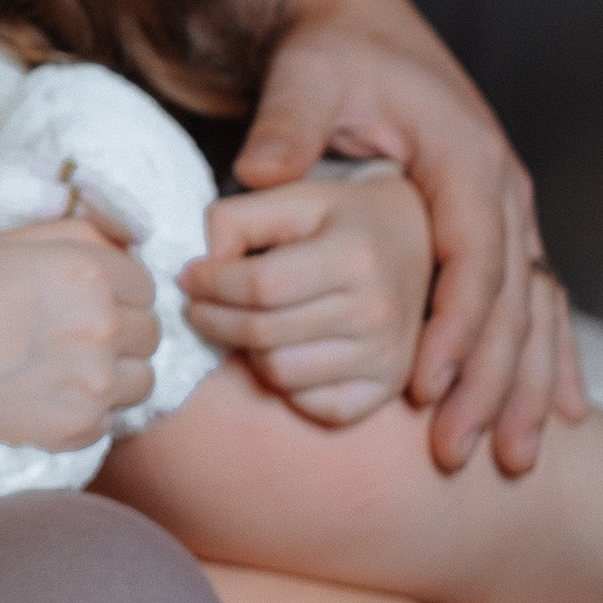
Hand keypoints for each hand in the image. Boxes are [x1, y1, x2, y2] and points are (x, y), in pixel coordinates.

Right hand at [0, 216, 161, 455]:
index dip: (116, 290)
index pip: (144, 283)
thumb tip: (130, 244)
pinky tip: (48, 395)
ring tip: (66, 368)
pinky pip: (113, 418)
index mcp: (87, 270)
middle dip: (120, 330)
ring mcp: (94, 382)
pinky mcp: (80, 427)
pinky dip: (89, 408)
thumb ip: (79, 234)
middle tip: (71, 334)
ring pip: (144, 378)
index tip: (83, 299)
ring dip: (115, 372)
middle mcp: (102, 325)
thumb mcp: (9, 242)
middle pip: (150, 331)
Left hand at [180, 170, 432, 426]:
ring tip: (245, 321)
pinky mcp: (386, 388)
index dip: (209, 284)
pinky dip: (284, 383)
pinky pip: (309, 404)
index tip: (187, 276)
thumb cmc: (340, 219)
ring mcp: (387, 356)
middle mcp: (379, 311)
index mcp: (357, 255)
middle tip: (196, 304)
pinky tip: (282, 348)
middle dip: (211, 319)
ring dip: (247, 351)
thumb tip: (203, 267)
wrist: (415, 242)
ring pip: (279, 374)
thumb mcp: (291, 198)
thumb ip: (237, 219)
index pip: (259, 286)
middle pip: (263, 334)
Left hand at [236, 16, 581, 474]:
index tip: (429, 386)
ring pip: (530, 311)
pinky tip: (552, 416)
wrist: (362, 25)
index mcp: (463, 155)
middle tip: (462, 449)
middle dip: (490, 379)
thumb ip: (286, 123)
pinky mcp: (494, 225)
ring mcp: (505, 209)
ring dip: (519, 386)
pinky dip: (542, 361)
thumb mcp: (305, 73)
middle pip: (509, 299)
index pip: (471, 255)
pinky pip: (531, 305)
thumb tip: (259, 176)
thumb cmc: (332, 54)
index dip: (455, 325)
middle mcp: (499, 186)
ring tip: (509, 457)